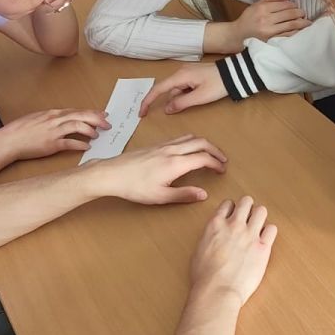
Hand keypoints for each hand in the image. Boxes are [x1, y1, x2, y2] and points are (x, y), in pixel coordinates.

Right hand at [0, 108, 109, 159]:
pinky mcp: (51, 144)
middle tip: (107, 124)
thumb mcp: (37, 118)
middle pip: (81, 116)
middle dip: (96, 119)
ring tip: (97, 135)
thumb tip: (64, 119)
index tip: (102, 114)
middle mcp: (55, 120)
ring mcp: (53, 132)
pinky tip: (87, 147)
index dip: (91, 112)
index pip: (77, 110)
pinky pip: (69, 143)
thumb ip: (52, 118)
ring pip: (77, 126)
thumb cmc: (21, 130)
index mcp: (52, 113)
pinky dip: (80, 144)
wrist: (9, 140)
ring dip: (90, 130)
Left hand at [87, 134, 226, 203]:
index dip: (216, 163)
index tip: (222, 170)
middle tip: (222, 159)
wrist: (111, 174)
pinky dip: (190, 141)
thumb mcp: (160, 196)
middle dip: (215, 150)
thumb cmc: (133, 187)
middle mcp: (171, 150)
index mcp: (175, 163)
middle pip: (200, 142)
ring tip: (209, 153)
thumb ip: (184, 194)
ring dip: (203, 143)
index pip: (203, 158)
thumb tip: (203, 194)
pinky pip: (179, 138)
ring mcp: (163, 145)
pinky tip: (188, 150)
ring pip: (189, 137)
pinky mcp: (155, 145)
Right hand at [140, 64, 227, 116]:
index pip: (158, 89)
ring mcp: (187, 72)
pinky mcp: (194, 74)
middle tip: (186, 106)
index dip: (148, 101)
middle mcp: (180, 72)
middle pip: (169, 90)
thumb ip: (181, 103)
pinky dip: (188, 94)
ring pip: (178, 89)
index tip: (142, 113)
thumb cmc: (218, 84)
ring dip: (184, 98)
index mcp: (179, 76)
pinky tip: (200, 95)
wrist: (235, 73)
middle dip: (174, 101)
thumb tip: (167, 109)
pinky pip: (185, 86)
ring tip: (202, 97)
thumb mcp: (199, 97)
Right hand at [190, 197, 276, 305]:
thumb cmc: (205, 277)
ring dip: (259, 216)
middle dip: (247, 207)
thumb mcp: (199, 250)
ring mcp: (250, 235)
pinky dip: (269, 231)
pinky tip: (264, 239)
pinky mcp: (262, 248)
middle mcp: (234, 225)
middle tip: (247, 218)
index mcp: (216, 225)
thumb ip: (210, 237)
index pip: (227, 204)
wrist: (217, 291)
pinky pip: (272, 229)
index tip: (233, 215)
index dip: (231, 208)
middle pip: (246, 201)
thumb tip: (215, 237)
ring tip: (257, 227)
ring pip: (261, 211)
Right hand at [234, 0, 310, 43]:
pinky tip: (301, 31)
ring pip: (291, 24)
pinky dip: (296, 32)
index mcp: (262, 8)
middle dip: (299, 12)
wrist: (239, 35)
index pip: (283, 4)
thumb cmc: (248, 19)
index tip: (296, 6)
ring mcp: (269, 31)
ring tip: (307, 22)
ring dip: (301, 22)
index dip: (293, 4)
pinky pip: (288, 35)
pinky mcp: (271, 40)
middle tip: (303, 13)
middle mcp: (266, 19)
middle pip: (289, 13)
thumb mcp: (256, 5)